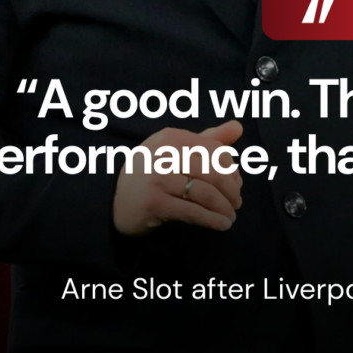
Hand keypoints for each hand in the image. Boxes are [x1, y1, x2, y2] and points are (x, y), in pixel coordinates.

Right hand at [113, 120, 242, 235]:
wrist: (115, 201)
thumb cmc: (153, 173)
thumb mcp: (177, 150)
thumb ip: (208, 139)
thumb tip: (238, 127)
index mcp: (172, 137)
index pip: (214, 150)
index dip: (231, 169)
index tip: (237, 183)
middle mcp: (163, 154)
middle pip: (213, 172)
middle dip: (231, 190)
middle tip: (237, 203)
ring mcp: (157, 178)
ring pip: (205, 193)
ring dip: (224, 207)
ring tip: (231, 216)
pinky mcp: (154, 203)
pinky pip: (192, 212)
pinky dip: (212, 220)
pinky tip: (222, 225)